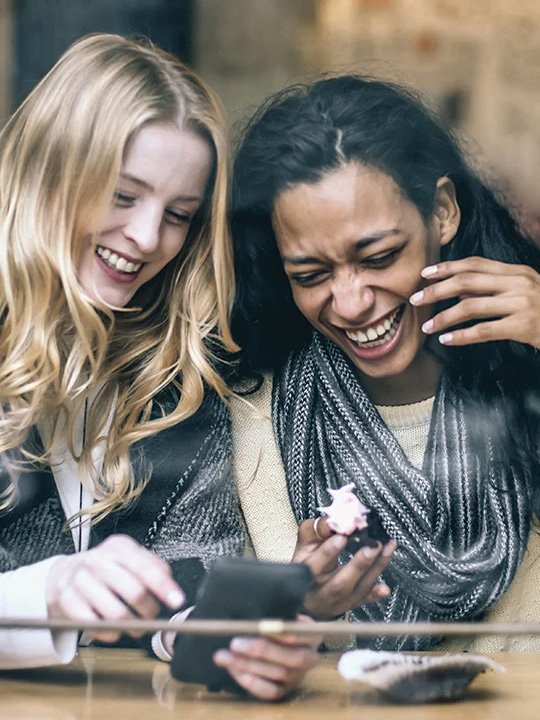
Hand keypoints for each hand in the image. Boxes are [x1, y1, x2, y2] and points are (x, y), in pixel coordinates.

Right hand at [45, 534, 184, 642]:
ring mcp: (80, 579)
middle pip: (134, 590)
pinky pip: (94, 625)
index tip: (177, 601)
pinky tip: (114, 630)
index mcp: (119, 546)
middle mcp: (98, 559)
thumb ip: (153, 567)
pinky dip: (109, 633)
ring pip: (116, 612)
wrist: (64, 574)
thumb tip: (170, 585)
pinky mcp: (67, 600)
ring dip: (132, 626)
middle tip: (153, 617)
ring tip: (136, 626)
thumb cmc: (105, 568)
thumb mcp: (129, 558)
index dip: (164, 587)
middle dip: (149, 610)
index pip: (146, 567)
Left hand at [213, 615, 320, 700]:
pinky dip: (251, 682)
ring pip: (277, 674)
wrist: (278, 640)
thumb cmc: (275, 621)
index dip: (282, 632)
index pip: (301, 633)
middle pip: (291, 657)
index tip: (261, 626)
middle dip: (261, 650)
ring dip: (247, 665)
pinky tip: (233, 671)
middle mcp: (310, 658)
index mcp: (312, 634)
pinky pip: (270, 692)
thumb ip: (273, 613)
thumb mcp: (280, 613)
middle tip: (234, 643)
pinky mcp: (284, 691)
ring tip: (223, 656)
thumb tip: (251, 613)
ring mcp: (298, 677)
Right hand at [292, 518, 395, 618]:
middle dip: (359, 564)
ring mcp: (339, 601)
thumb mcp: (303, 546)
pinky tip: (385, 588)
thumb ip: (314, 531)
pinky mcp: (352, 603)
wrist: (308, 597)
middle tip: (373, 545)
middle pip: (341, 582)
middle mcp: (322, 592)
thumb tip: (332, 521)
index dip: (328, 552)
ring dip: (376, 568)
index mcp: (307, 575)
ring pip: (359, 588)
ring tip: (387, 548)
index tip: (342, 536)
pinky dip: (375, 594)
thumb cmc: (306, 564)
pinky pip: (365, 600)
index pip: (316, 565)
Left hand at [410, 257, 539, 347]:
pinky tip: (447, 340)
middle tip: (415, 299)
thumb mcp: (521, 291)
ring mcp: (521, 304)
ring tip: (427, 326)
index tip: (424, 274)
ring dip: (443, 317)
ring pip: (470, 307)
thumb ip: (492, 288)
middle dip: (436, 290)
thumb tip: (457, 292)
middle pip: (466, 282)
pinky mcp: (522, 327)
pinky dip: (461, 336)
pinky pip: (483, 331)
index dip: (447, 268)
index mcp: (516, 271)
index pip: (474, 264)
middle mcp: (518, 283)